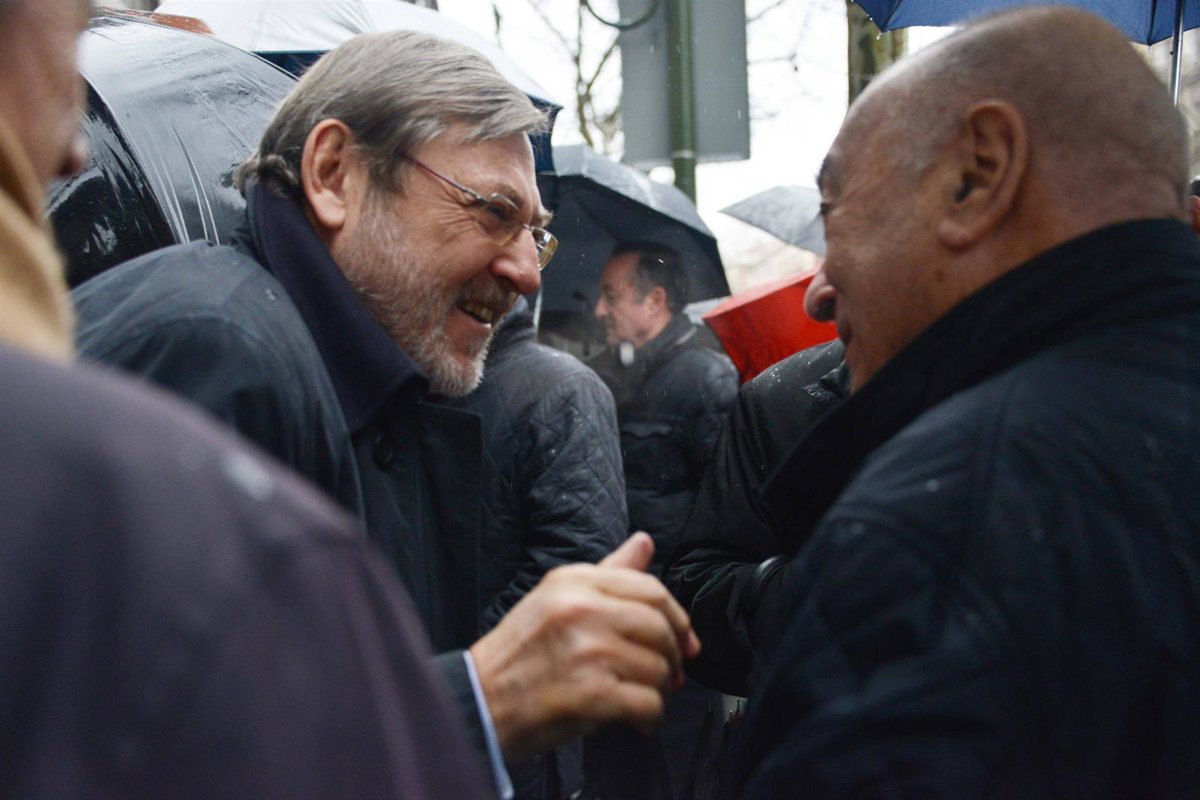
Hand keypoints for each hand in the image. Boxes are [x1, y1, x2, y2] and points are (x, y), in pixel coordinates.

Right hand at [469, 532, 700, 760]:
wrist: (479, 700)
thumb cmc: (520, 653)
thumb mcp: (557, 598)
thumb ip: (607, 572)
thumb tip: (645, 543)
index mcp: (574, 582)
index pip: (650, 589)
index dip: (677, 617)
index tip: (684, 640)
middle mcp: (581, 610)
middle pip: (660, 627)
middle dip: (673, 656)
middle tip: (670, 675)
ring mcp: (586, 651)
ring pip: (658, 668)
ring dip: (660, 691)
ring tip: (642, 698)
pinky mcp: (589, 694)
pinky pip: (647, 704)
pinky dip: (650, 718)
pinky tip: (638, 722)